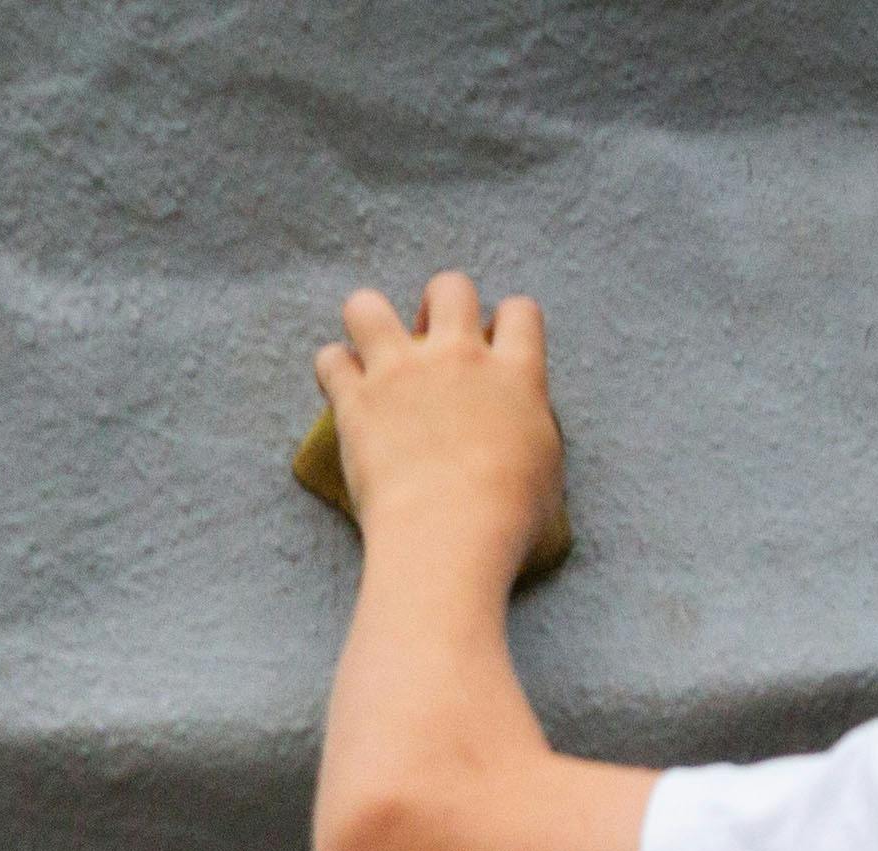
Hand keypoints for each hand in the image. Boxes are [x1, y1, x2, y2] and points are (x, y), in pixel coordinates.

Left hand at [317, 275, 565, 583]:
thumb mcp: (547, 473)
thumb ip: (531, 434)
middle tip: (429, 347)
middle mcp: (460, 358)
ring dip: (367, 320)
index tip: (491, 350)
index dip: (503, 324)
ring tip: (370, 351)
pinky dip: (332, 371)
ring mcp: (404, 373)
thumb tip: (522, 436)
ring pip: (369, 306)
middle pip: (449, 287)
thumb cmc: (509, 521)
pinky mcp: (358, 401)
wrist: (450, 536)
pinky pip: (330, 359)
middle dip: (437, 305)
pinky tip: (340, 394)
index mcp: (517, 374)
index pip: (519, 312)